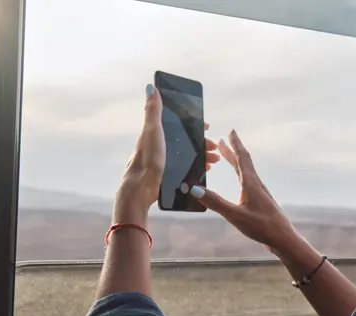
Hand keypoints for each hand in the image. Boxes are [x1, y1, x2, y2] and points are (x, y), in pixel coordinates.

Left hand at [115, 84, 218, 222]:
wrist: (141, 188)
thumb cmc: (147, 158)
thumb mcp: (152, 131)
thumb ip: (153, 110)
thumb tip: (151, 88)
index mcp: (157, 134)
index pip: (179, 125)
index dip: (194, 125)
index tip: (207, 128)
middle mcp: (160, 146)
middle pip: (186, 141)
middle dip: (202, 143)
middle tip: (214, 148)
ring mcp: (164, 161)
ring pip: (188, 155)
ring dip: (203, 156)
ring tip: (214, 160)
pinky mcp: (167, 175)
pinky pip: (187, 168)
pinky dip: (198, 167)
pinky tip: (204, 171)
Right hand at [190, 130, 297, 251]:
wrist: (283, 239)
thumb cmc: (262, 227)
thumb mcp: (235, 215)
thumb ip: (215, 202)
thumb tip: (194, 189)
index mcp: (251, 184)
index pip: (242, 158)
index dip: (236, 144)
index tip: (231, 131)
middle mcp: (256, 185)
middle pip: (243, 163)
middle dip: (232, 151)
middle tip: (222, 140)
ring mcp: (259, 194)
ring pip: (245, 172)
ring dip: (235, 162)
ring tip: (226, 156)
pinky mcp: (260, 202)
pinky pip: (247, 182)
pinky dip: (239, 175)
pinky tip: (239, 182)